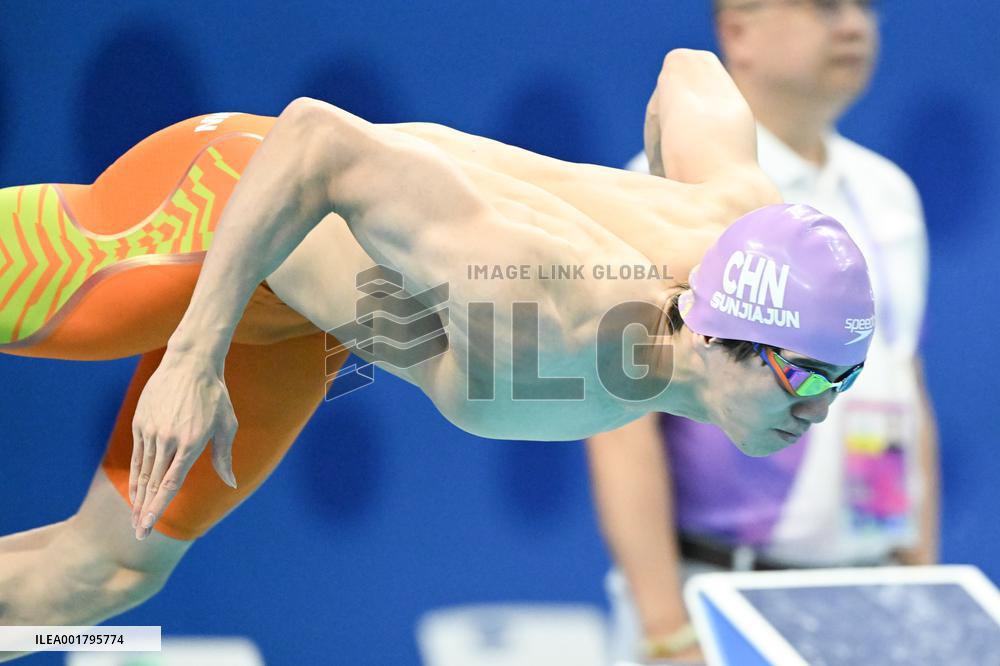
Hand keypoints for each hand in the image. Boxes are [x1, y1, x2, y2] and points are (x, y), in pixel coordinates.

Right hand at [129, 350, 237, 539]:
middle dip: (145, 511)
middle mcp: (168, 439)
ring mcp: (151, 430)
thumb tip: (231, 483)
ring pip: (142, 471)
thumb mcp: (227, 424)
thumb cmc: (214, 396)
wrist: (190, 363)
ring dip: (138, 497)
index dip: (158, 507)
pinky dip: (136, 475)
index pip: (170, 484)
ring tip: (136, 519)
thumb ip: (224, 456)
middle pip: (152, 483)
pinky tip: (137, 491)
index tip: (148, 527)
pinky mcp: (140, 422)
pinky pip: (138, 455)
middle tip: (139, 534)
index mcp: (191, 442)